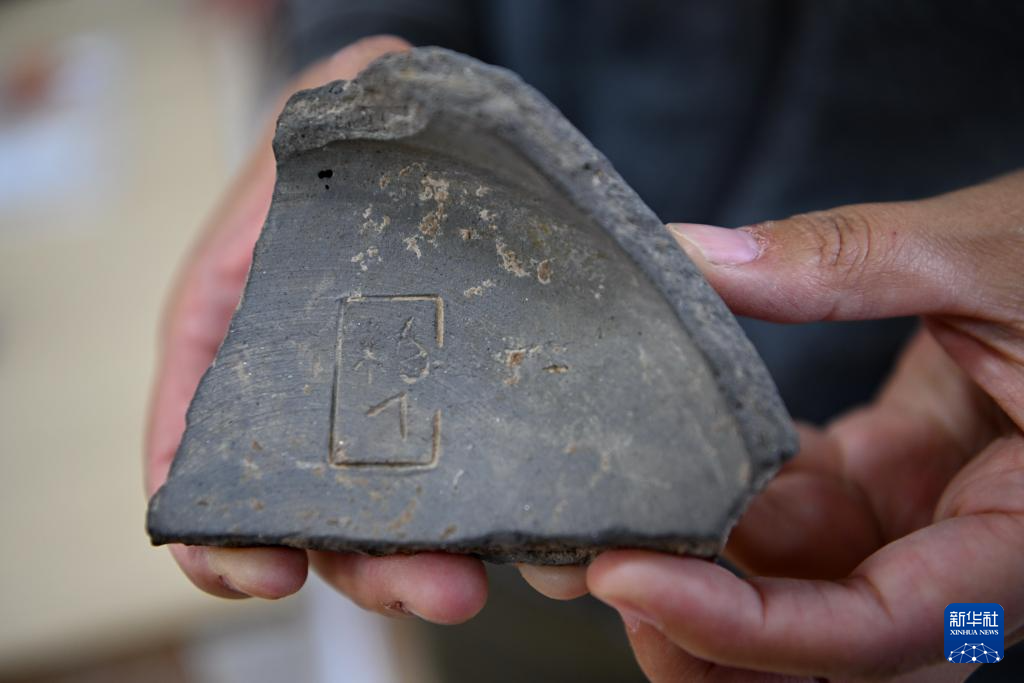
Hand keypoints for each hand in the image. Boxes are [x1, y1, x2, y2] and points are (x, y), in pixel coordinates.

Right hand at [145, 35, 486, 622]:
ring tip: (465, 581)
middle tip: (422, 586)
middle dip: (357, 565)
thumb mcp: (302, 145)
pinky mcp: (452, 407)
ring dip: (413, 563)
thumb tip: (258, 245)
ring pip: (379, 515)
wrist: (430, 125)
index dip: (217, 530)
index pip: (201, 449)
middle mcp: (302, 388)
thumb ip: (270, 199)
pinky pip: (453, 480)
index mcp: (238, 334)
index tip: (257, 572)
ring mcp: (381, 405)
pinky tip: (502, 547)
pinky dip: (463, 524)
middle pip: (306, 509)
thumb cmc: (353, 131)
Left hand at [580, 172, 1023, 680]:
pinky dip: (720, 501)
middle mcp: (961, 555)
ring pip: (792, 592)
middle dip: (702, 636)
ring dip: (698, 568)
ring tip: (603, 513)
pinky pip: (787, 519)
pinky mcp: (879, 481)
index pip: (873, 628)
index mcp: (1021, 536)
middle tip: (595, 570)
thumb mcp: (989, 258)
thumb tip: (699, 258)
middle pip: (821, 654)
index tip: (628, 580)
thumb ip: (848, 260)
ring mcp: (914, 522)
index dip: (743, 626)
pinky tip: (662, 460)